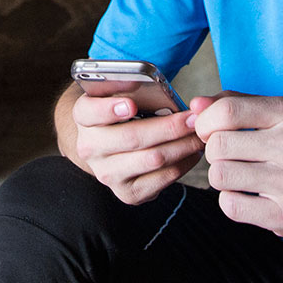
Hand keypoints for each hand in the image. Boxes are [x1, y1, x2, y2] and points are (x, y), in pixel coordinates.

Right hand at [69, 88, 202, 204]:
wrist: (110, 147)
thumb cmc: (122, 114)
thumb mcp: (117, 95)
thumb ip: (130, 89)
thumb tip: (158, 90)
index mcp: (84, 117)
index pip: (90, 112)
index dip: (109, 109)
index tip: (132, 106)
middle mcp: (89, 148)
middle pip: (132, 137)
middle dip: (168, 127)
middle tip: (193, 119)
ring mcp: (107, 173)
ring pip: (151, 159)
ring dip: (181, 146)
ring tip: (198, 134)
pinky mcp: (126, 193)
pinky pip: (161, 179)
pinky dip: (182, 164)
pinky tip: (192, 153)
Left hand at [192, 94, 282, 240]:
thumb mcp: (282, 114)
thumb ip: (236, 104)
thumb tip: (194, 107)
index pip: (228, 111)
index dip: (206, 122)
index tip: (208, 130)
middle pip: (218, 145)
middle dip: (214, 150)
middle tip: (230, 155)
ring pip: (219, 176)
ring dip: (222, 176)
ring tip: (241, 175)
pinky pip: (230, 205)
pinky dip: (231, 200)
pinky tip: (249, 195)